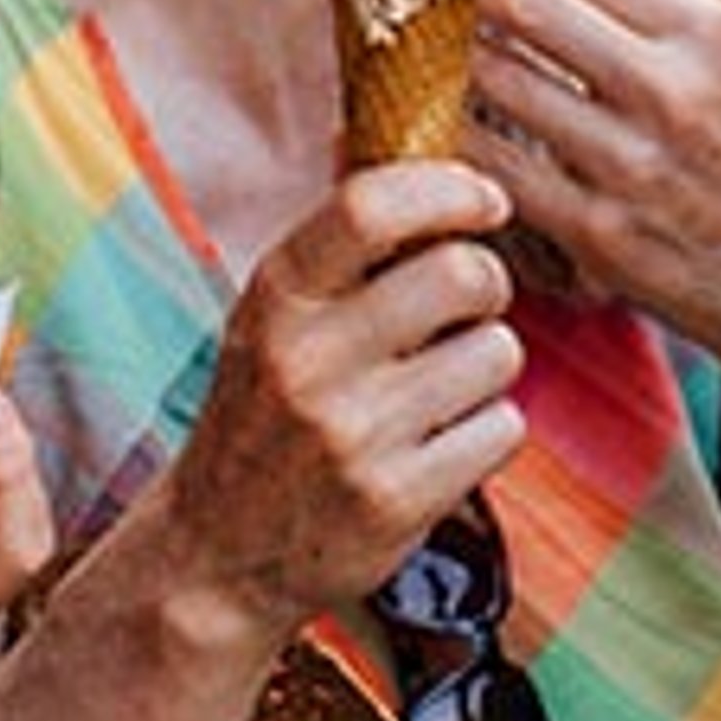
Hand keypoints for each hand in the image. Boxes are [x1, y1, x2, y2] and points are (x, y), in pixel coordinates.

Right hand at [153, 163, 525, 628]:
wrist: (217, 557)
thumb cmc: (263, 418)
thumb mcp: (271, 321)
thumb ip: (341, 254)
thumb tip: (429, 164)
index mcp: (275, 298)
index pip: (369, 206)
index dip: (448, 189)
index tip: (486, 200)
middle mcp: (307, 359)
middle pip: (461, 274)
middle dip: (488, 283)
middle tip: (471, 306)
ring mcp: (354, 433)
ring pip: (498, 352)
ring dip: (488, 364)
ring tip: (442, 389)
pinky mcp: (398, 500)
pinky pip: (503, 428)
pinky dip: (488, 432)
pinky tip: (441, 445)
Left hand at [466, 0, 720, 359]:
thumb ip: (651, 11)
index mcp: (710, 30)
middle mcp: (672, 87)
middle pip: (525, 5)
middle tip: (439, 0)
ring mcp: (631, 163)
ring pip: (499, 80)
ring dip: (459, 65)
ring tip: (437, 59)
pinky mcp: (598, 233)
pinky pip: (496, 168)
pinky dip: (464, 142)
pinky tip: (453, 130)